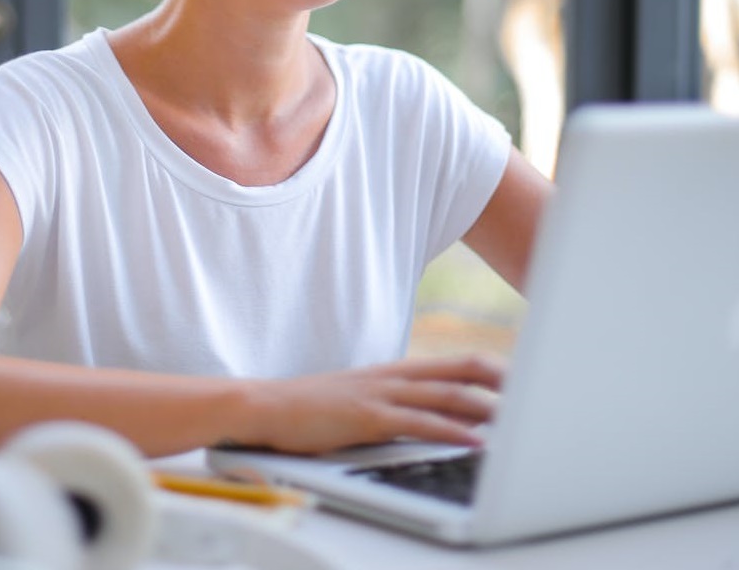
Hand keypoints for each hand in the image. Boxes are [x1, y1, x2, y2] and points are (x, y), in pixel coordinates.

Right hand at [243, 354, 504, 454]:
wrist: (265, 407)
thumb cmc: (312, 410)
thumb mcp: (362, 402)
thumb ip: (398, 406)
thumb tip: (436, 421)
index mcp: (394, 372)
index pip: (454, 363)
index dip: (492, 368)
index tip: (525, 380)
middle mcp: (392, 377)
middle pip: (460, 369)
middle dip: (502, 380)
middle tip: (540, 391)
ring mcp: (380, 394)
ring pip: (446, 394)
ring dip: (488, 407)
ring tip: (522, 418)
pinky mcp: (366, 417)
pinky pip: (418, 423)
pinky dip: (452, 431)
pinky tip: (477, 442)